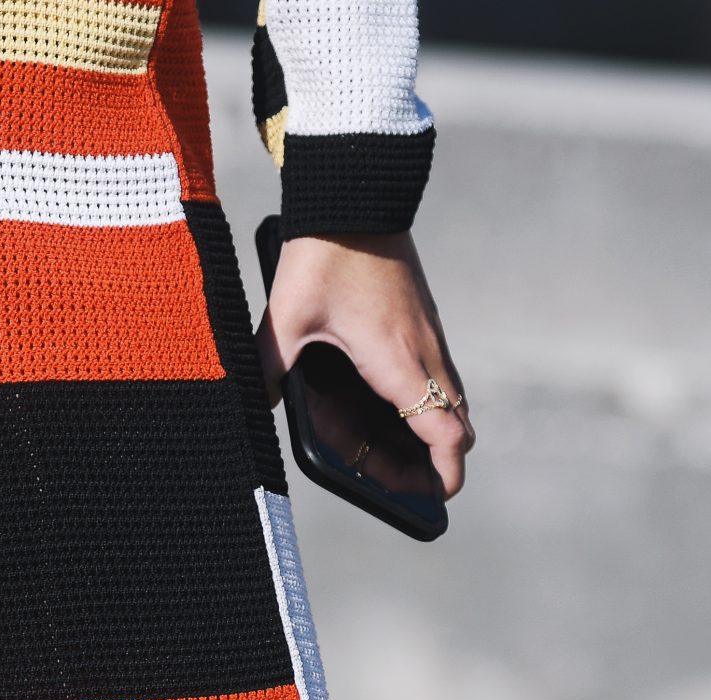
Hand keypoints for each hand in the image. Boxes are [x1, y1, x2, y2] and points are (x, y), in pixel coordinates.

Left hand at [264, 231, 473, 499]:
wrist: (356, 191)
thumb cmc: (322, 254)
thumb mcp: (285, 317)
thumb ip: (269, 367)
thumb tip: (253, 405)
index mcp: (396, 359)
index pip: (443, 430)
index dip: (446, 470)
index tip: (440, 496)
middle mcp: (424, 349)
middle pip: (457, 421)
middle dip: (439, 459)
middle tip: (409, 481)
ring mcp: (430, 331)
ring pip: (452, 395)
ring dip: (435, 426)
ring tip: (399, 448)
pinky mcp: (425, 317)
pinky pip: (439, 370)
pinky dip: (428, 396)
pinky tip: (392, 400)